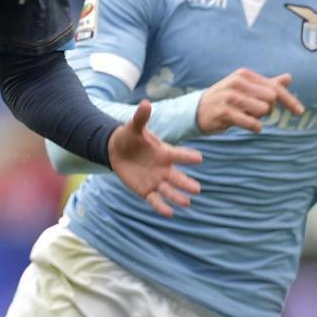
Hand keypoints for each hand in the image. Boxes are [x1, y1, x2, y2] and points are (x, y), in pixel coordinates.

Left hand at [107, 100, 200, 216]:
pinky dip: (161, 207)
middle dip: (186, 183)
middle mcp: (163, 168)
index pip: (178, 155)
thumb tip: (145, 103)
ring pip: (169, 190)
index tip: (199, 158)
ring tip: (187, 203)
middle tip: (197, 189)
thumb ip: (141, 118)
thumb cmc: (130, 137)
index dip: (187, 156)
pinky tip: (169, 213)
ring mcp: (156, 180)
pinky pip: (155, 200)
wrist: (117, 150)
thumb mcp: (134, 127)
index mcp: (164, 152)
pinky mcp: (146, 190)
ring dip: (177, 197)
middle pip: (177, 177)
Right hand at [197, 69, 302, 133]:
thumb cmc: (226, 100)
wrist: (197, 111)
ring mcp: (230, 96)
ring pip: (262, 110)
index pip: (275, 88)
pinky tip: (247, 125)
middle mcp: (237, 82)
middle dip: (268, 110)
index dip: (290, 100)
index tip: (300, 112)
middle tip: (254, 113)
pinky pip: (252, 122)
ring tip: (245, 117)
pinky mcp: (224, 111)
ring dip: (258, 118)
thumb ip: (267, 84)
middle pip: (271, 99)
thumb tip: (288, 78)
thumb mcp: (245, 90)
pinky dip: (254, 126)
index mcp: (244, 75)